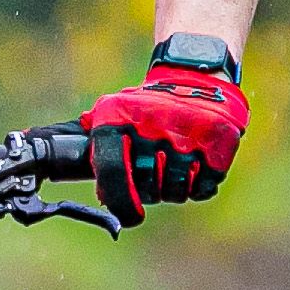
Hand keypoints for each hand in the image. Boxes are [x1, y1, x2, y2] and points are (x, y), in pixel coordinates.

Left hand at [79, 54, 246, 221]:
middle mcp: (152, 126)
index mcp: (119, 119)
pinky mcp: (217, 143)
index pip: (112, 171)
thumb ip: (92, 141)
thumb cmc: (148, 104)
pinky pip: (203, 187)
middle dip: (149, 191)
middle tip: (153, 176)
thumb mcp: (113, 110)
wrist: (195, 76)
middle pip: (147, 189)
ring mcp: (187, 135)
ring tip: (174, 166)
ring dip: (175, 189)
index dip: (118, 200)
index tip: (127, 214)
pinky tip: (196, 166)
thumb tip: (71, 168)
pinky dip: (199, 186)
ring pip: (176, 191)